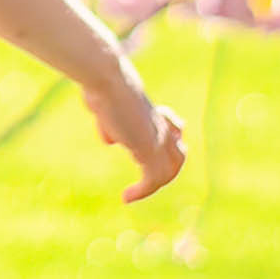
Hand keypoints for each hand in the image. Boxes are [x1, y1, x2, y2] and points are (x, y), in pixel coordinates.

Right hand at [79, 52, 185, 203]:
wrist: (109, 81)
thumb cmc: (101, 85)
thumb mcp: (105, 104)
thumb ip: (109, 122)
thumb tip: (111, 140)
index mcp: (151, 111)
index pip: (173, 127)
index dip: (171, 138)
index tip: (161, 146)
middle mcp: (160, 125)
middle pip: (178, 153)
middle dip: (168, 168)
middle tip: (148, 180)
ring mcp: (158, 138)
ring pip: (171, 169)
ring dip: (155, 184)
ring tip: (135, 193)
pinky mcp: (149, 150)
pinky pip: (153, 179)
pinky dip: (141, 192)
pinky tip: (126, 197)